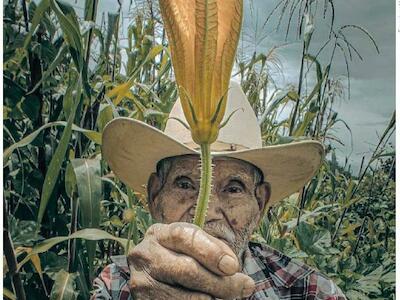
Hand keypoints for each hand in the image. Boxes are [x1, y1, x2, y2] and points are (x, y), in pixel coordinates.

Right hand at [128, 222, 254, 299]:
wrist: (154, 277)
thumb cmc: (181, 257)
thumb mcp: (193, 245)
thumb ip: (212, 249)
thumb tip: (231, 266)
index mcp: (159, 234)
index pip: (183, 236)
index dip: (210, 251)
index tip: (233, 266)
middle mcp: (145, 255)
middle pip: (186, 269)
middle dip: (220, 282)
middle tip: (245, 287)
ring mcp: (141, 282)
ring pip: (183, 296)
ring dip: (212, 299)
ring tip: (230, 297)